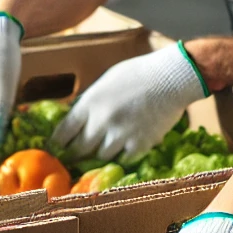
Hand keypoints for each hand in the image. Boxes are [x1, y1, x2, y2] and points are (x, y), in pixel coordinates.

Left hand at [52, 41, 206, 160]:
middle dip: (77, 154)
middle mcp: (102, 120)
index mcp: (91, 102)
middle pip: (80, 149)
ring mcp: (121, 134)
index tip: (59, 148)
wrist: (173, 77)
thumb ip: (92, 101)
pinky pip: (124, 159)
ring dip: (102, 154)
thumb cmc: (141, 73)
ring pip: (101, 157)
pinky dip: (123, 156)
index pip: (64, 131)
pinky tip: (126, 149)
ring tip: (106, 150)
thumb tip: (77, 118)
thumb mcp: (108, 81)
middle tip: (77, 157)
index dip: (58, 143)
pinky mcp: (140, 144)